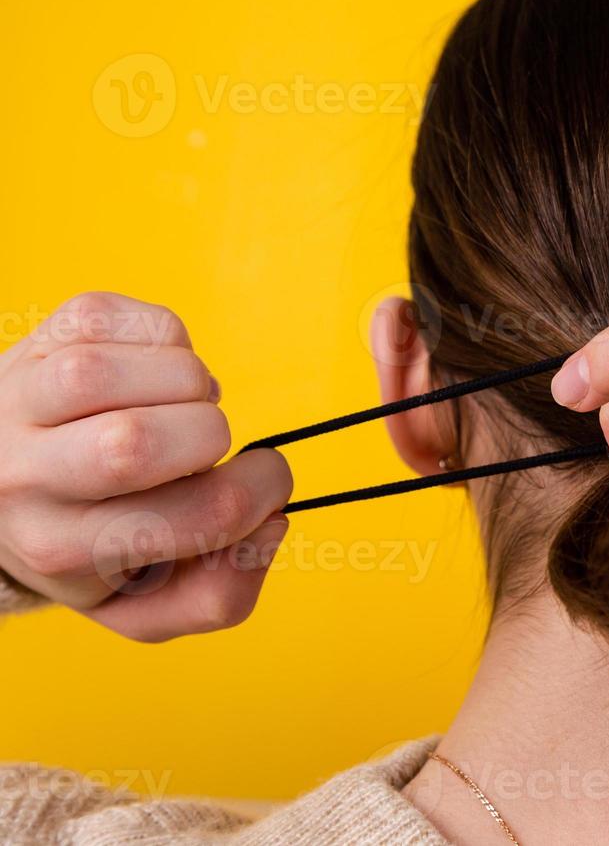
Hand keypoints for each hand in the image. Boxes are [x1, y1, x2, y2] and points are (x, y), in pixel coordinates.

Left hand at [0, 292, 291, 640]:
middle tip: (207, 444)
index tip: (267, 478)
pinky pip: (125, 318)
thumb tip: (271, 524)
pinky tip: (155, 371)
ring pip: (127, 369)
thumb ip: (221, 594)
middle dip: (212, 435)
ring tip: (180, 405)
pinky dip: (168, 337)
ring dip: (192, 380)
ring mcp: (22, 399)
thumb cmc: (86, 541)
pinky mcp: (41, 339)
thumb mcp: (141, 602)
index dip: (264, 489)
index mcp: (64, 550)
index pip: (201, 514)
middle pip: (139, 443)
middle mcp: (26, 478)